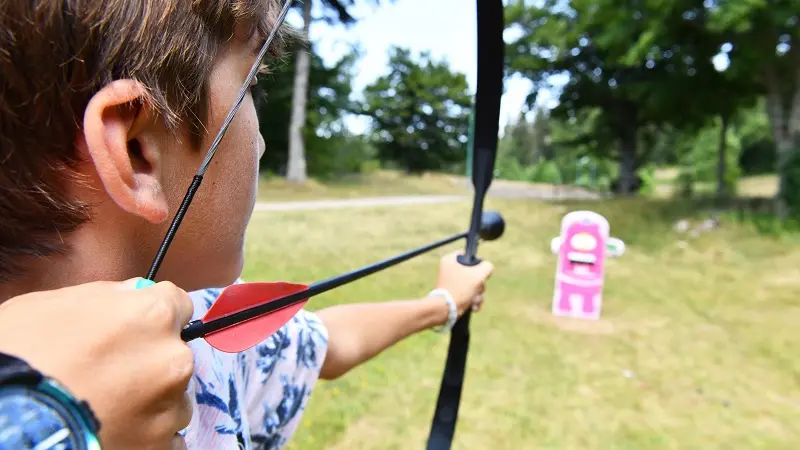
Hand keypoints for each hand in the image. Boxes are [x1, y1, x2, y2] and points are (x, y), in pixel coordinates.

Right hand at [0, 279, 193, 449]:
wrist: (11, 419)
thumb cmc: (24, 353)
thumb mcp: (54, 304)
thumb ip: (106, 296)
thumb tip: (130, 295)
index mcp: (154, 315)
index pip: (178, 304)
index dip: (154, 315)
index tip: (136, 327)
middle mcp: (173, 358)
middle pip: (175, 353)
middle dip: (150, 360)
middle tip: (110, 373)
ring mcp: (170, 405)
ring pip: (175, 397)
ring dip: (153, 400)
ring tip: (112, 407)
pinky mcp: (160, 444)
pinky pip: (170, 438)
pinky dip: (151, 436)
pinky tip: (122, 432)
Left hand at [434, 250, 493, 317]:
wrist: (446, 309)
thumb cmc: (460, 289)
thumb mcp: (478, 274)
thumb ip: (487, 267)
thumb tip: (487, 268)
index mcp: (450, 260)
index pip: (469, 255)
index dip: (478, 264)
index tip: (479, 272)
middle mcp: (450, 270)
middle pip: (474, 273)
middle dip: (479, 284)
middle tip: (476, 289)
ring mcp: (452, 283)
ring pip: (474, 286)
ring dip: (478, 295)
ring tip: (474, 300)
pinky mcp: (454, 294)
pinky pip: (469, 295)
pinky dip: (473, 301)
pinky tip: (473, 307)